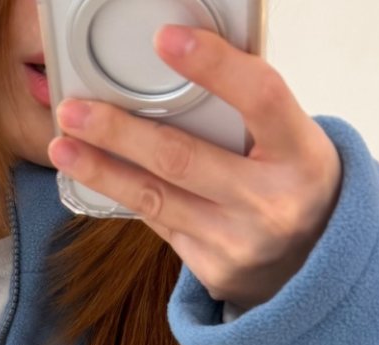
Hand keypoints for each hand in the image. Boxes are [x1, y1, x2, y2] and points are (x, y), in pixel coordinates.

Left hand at [47, 24, 342, 313]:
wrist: (313, 267)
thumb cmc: (293, 183)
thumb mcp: (291, 140)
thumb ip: (245, 111)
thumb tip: (178, 67)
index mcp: (302, 154)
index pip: (260, 97)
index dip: (213, 66)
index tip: (165, 40)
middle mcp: (270, 203)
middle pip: (182, 158)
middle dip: (120, 133)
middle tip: (74, 110)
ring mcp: (238, 242)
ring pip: (157, 198)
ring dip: (103, 169)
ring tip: (64, 145)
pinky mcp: (212, 270)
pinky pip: (158, 224)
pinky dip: (126, 195)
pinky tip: (95, 175)